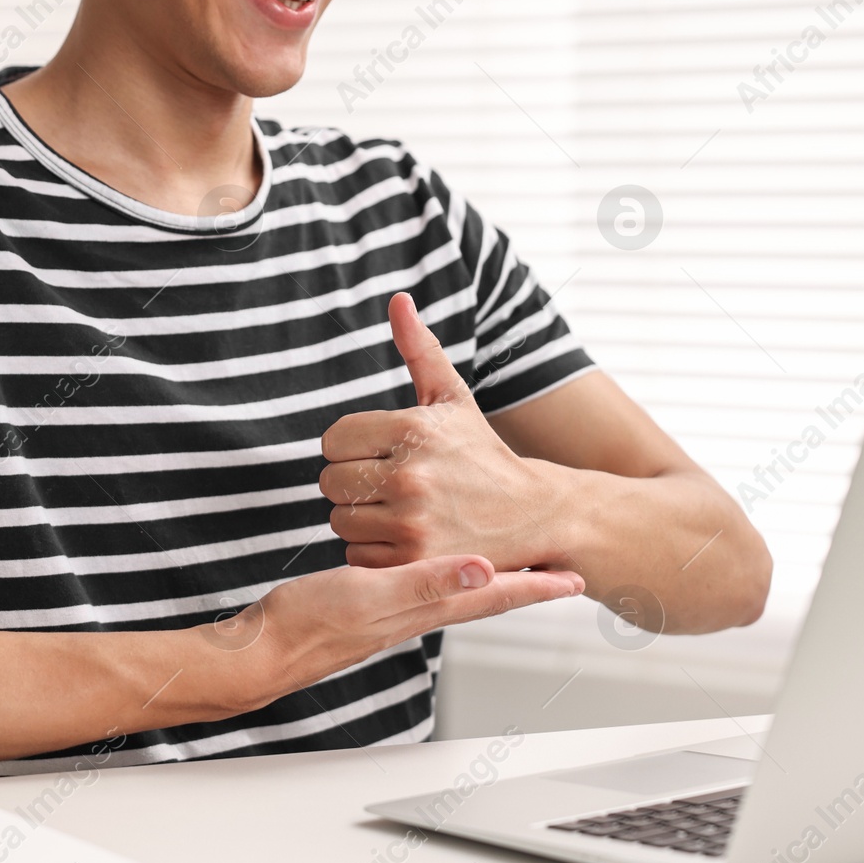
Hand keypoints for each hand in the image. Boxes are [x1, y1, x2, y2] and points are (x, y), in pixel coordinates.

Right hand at [214, 555, 584, 698]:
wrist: (265, 647)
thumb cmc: (311, 623)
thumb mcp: (372, 594)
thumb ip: (426, 582)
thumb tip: (484, 568)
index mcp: (426, 606)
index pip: (495, 594)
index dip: (537, 586)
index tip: (575, 578)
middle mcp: (420, 610)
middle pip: (488, 595)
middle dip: (528, 583)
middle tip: (562, 570)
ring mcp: (398, 610)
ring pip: (461, 590)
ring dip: (494, 578)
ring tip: (519, 565)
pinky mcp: (375, 603)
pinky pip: (428, 585)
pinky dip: (449, 572)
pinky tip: (445, 566)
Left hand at [319, 293, 552, 569]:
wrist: (533, 514)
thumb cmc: (482, 454)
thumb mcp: (453, 399)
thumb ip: (420, 349)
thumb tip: (398, 300)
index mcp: (413, 429)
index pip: (332, 439)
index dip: (350, 447)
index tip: (378, 453)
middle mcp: (410, 475)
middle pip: (330, 481)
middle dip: (353, 483)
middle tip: (389, 484)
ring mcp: (412, 522)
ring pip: (340, 520)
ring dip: (362, 518)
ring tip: (400, 510)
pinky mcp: (413, 563)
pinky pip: (357, 555)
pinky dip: (373, 551)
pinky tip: (405, 538)